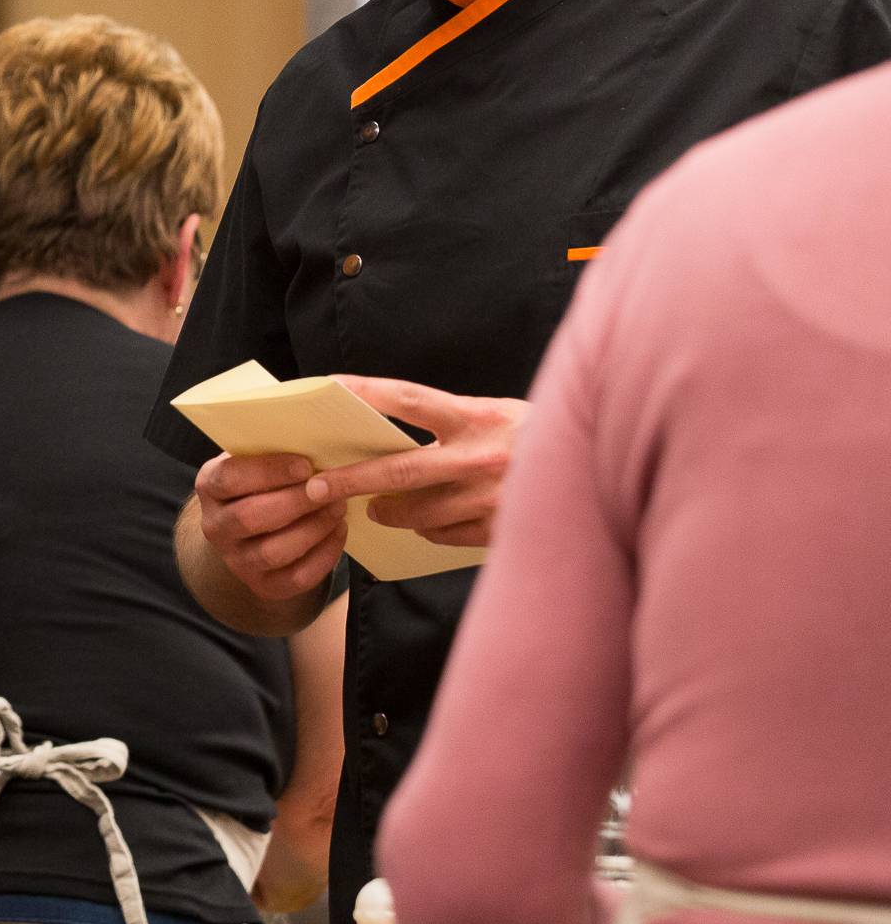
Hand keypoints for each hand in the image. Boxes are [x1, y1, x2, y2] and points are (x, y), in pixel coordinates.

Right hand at [193, 451, 347, 603]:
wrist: (253, 525)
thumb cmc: (262, 480)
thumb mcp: (256, 458)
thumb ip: (273, 447)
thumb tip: (315, 431)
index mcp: (209, 487)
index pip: (229, 478)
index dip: (268, 471)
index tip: (306, 465)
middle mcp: (215, 527)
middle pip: (251, 518)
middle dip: (297, 502)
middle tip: (330, 488)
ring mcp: (236, 561)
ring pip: (274, 551)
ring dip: (313, 528)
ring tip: (339, 506)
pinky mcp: (263, 586)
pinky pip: (296, 578)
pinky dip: (324, 555)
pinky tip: (338, 531)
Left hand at [302, 377, 527, 547]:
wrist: (606, 473)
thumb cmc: (542, 438)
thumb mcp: (502, 416)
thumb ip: (455, 425)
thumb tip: (393, 435)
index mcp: (480, 416)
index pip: (408, 399)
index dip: (365, 392)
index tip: (327, 388)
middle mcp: (482, 456)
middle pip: (399, 471)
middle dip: (351, 480)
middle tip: (317, 487)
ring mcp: (491, 497)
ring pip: (420, 512)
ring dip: (390, 512)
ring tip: (372, 509)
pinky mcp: (500, 530)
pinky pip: (446, 535)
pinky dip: (429, 530)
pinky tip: (422, 525)